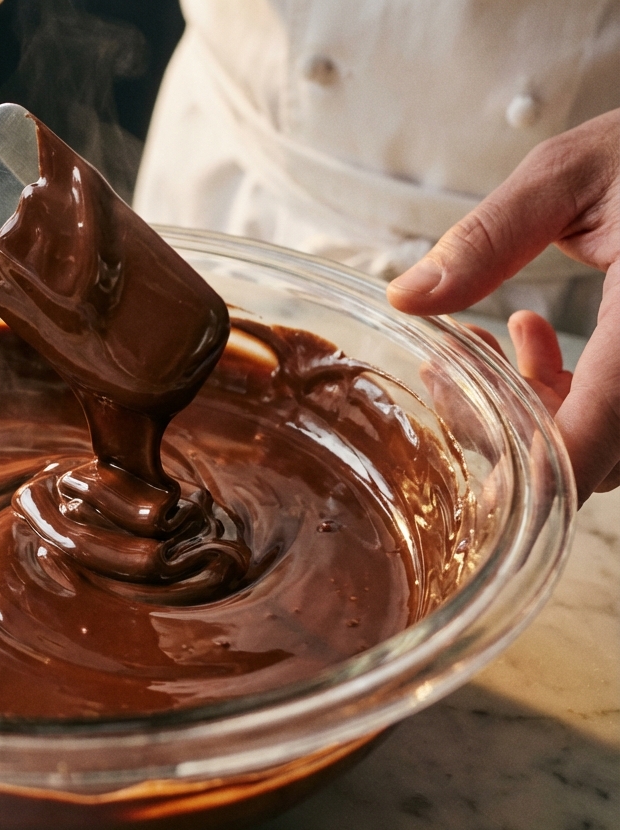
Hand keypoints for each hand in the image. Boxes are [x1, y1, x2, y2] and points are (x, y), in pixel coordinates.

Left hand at [387, 108, 619, 499]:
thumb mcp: (571, 173)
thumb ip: (488, 239)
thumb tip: (408, 297)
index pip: (600, 431)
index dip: (538, 472)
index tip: (477, 480)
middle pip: (601, 451)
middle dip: (513, 426)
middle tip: (449, 370)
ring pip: (614, 440)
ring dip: (539, 409)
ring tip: (488, 337)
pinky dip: (575, 392)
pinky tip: (530, 332)